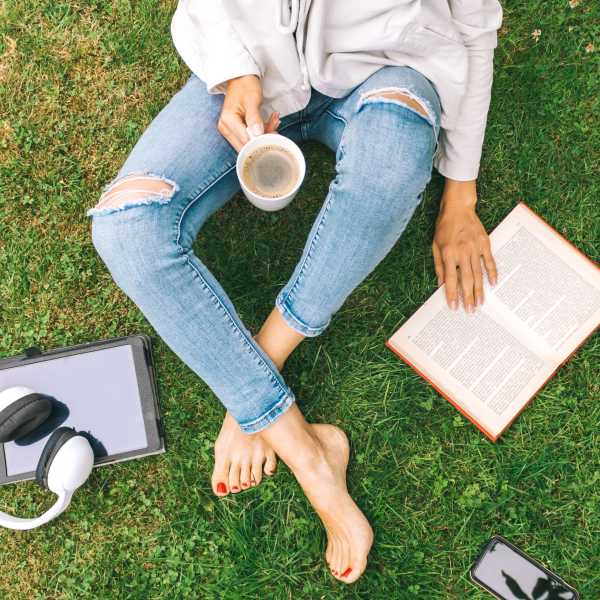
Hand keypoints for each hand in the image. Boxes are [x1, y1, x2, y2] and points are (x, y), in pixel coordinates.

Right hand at [217, 75, 279, 150]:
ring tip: (274, 122)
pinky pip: (250, 137)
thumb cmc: (245, 86)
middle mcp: (226, 128)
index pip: (244, 141)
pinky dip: (261, 132)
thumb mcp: (252, 100)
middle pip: (246, 145)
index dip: (259, 142)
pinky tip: (270, 123)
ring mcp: (230, 130)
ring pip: (249, 143)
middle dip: (262, 139)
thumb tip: (257, 134)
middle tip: (275, 128)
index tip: (273, 136)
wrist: (240, 79)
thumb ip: (254, 118)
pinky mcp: (236, 131)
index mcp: (228, 121)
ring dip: (264, 135)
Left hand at [432, 179, 496, 311]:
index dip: (452, 294)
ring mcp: (475, 248)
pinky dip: (492, 273)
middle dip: (468, 297)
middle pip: (466, 279)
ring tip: (480, 303)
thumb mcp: (435, 246)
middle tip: (470, 311)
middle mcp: (462, 252)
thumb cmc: (444, 228)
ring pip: (478, 273)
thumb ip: (438, 266)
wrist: (458, 208)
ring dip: (480, 290)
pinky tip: (493, 284)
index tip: (454, 307)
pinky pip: (489, 261)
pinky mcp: (485, 243)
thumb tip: (441, 283)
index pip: (450, 279)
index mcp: (448, 254)